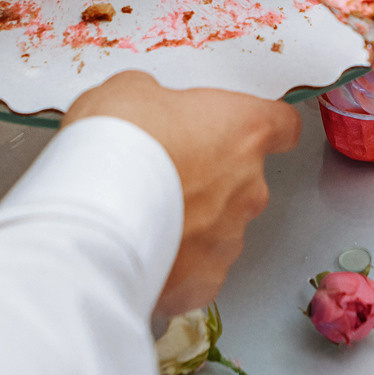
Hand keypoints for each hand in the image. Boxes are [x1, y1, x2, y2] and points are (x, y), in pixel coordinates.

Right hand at [63, 72, 300, 315]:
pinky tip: (142, 252)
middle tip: (163, 175)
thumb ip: (159, 102)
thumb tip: (151, 113)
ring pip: (219, 228)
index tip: (244, 130)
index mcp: (243, 133)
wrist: (91, 213)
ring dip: (191, 223)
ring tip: (143, 217)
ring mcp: (229, 239)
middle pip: (243, 181)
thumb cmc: (118, 144)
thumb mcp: (131, 92)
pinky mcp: (204, 282)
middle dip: (209, 180)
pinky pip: (197, 271)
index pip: (282, 127)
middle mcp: (248, 188)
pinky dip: (175, 265)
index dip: (263, 127)